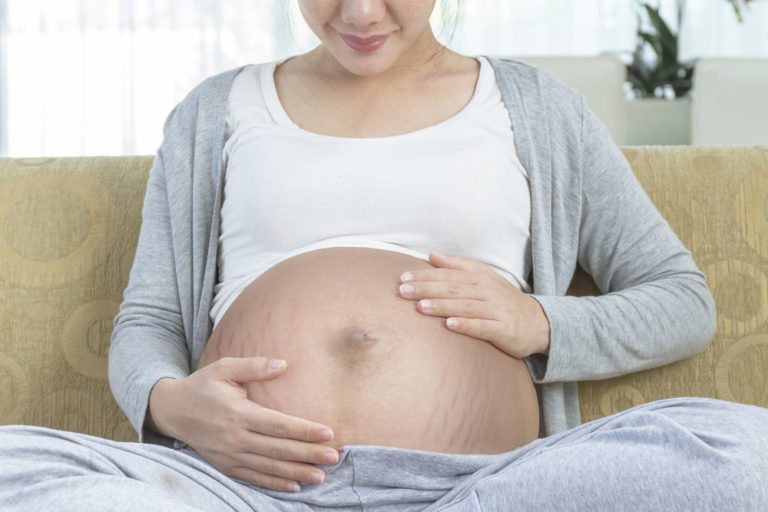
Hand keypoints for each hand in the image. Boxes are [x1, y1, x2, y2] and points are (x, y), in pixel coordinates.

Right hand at [147, 357, 339, 492]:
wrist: (172, 410)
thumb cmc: (203, 385)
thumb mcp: (224, 367)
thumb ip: (254, 366)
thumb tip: (283, 364)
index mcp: (238, 412)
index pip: (278, 425)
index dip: (304, 430)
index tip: (328, 433)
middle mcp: (235, 437)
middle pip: (278, 449)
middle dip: (308, 454)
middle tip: (334, 457)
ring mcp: (230, 455)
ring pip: (269, 467)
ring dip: (296, 473)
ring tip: (321, 476)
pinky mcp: (225, 466)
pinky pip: (254, 477)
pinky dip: (274, 483)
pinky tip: (294, 486)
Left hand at [398, 252, 550, 358]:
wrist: (538, 323)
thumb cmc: (503, 300)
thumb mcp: (484, 277)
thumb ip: (458, 265)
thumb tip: (431, 255)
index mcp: (480, 277)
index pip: (448, 274)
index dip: (425, 275)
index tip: (403, 277)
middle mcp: (488, 291)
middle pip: (453, 288)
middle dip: (427, 289)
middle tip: (402, 291)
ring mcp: (496, 310)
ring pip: (465, 306)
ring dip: (442, 306)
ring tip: (420, 307)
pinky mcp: (504, 329)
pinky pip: (483, 327)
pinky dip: (466, 325)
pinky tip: (450, 325)